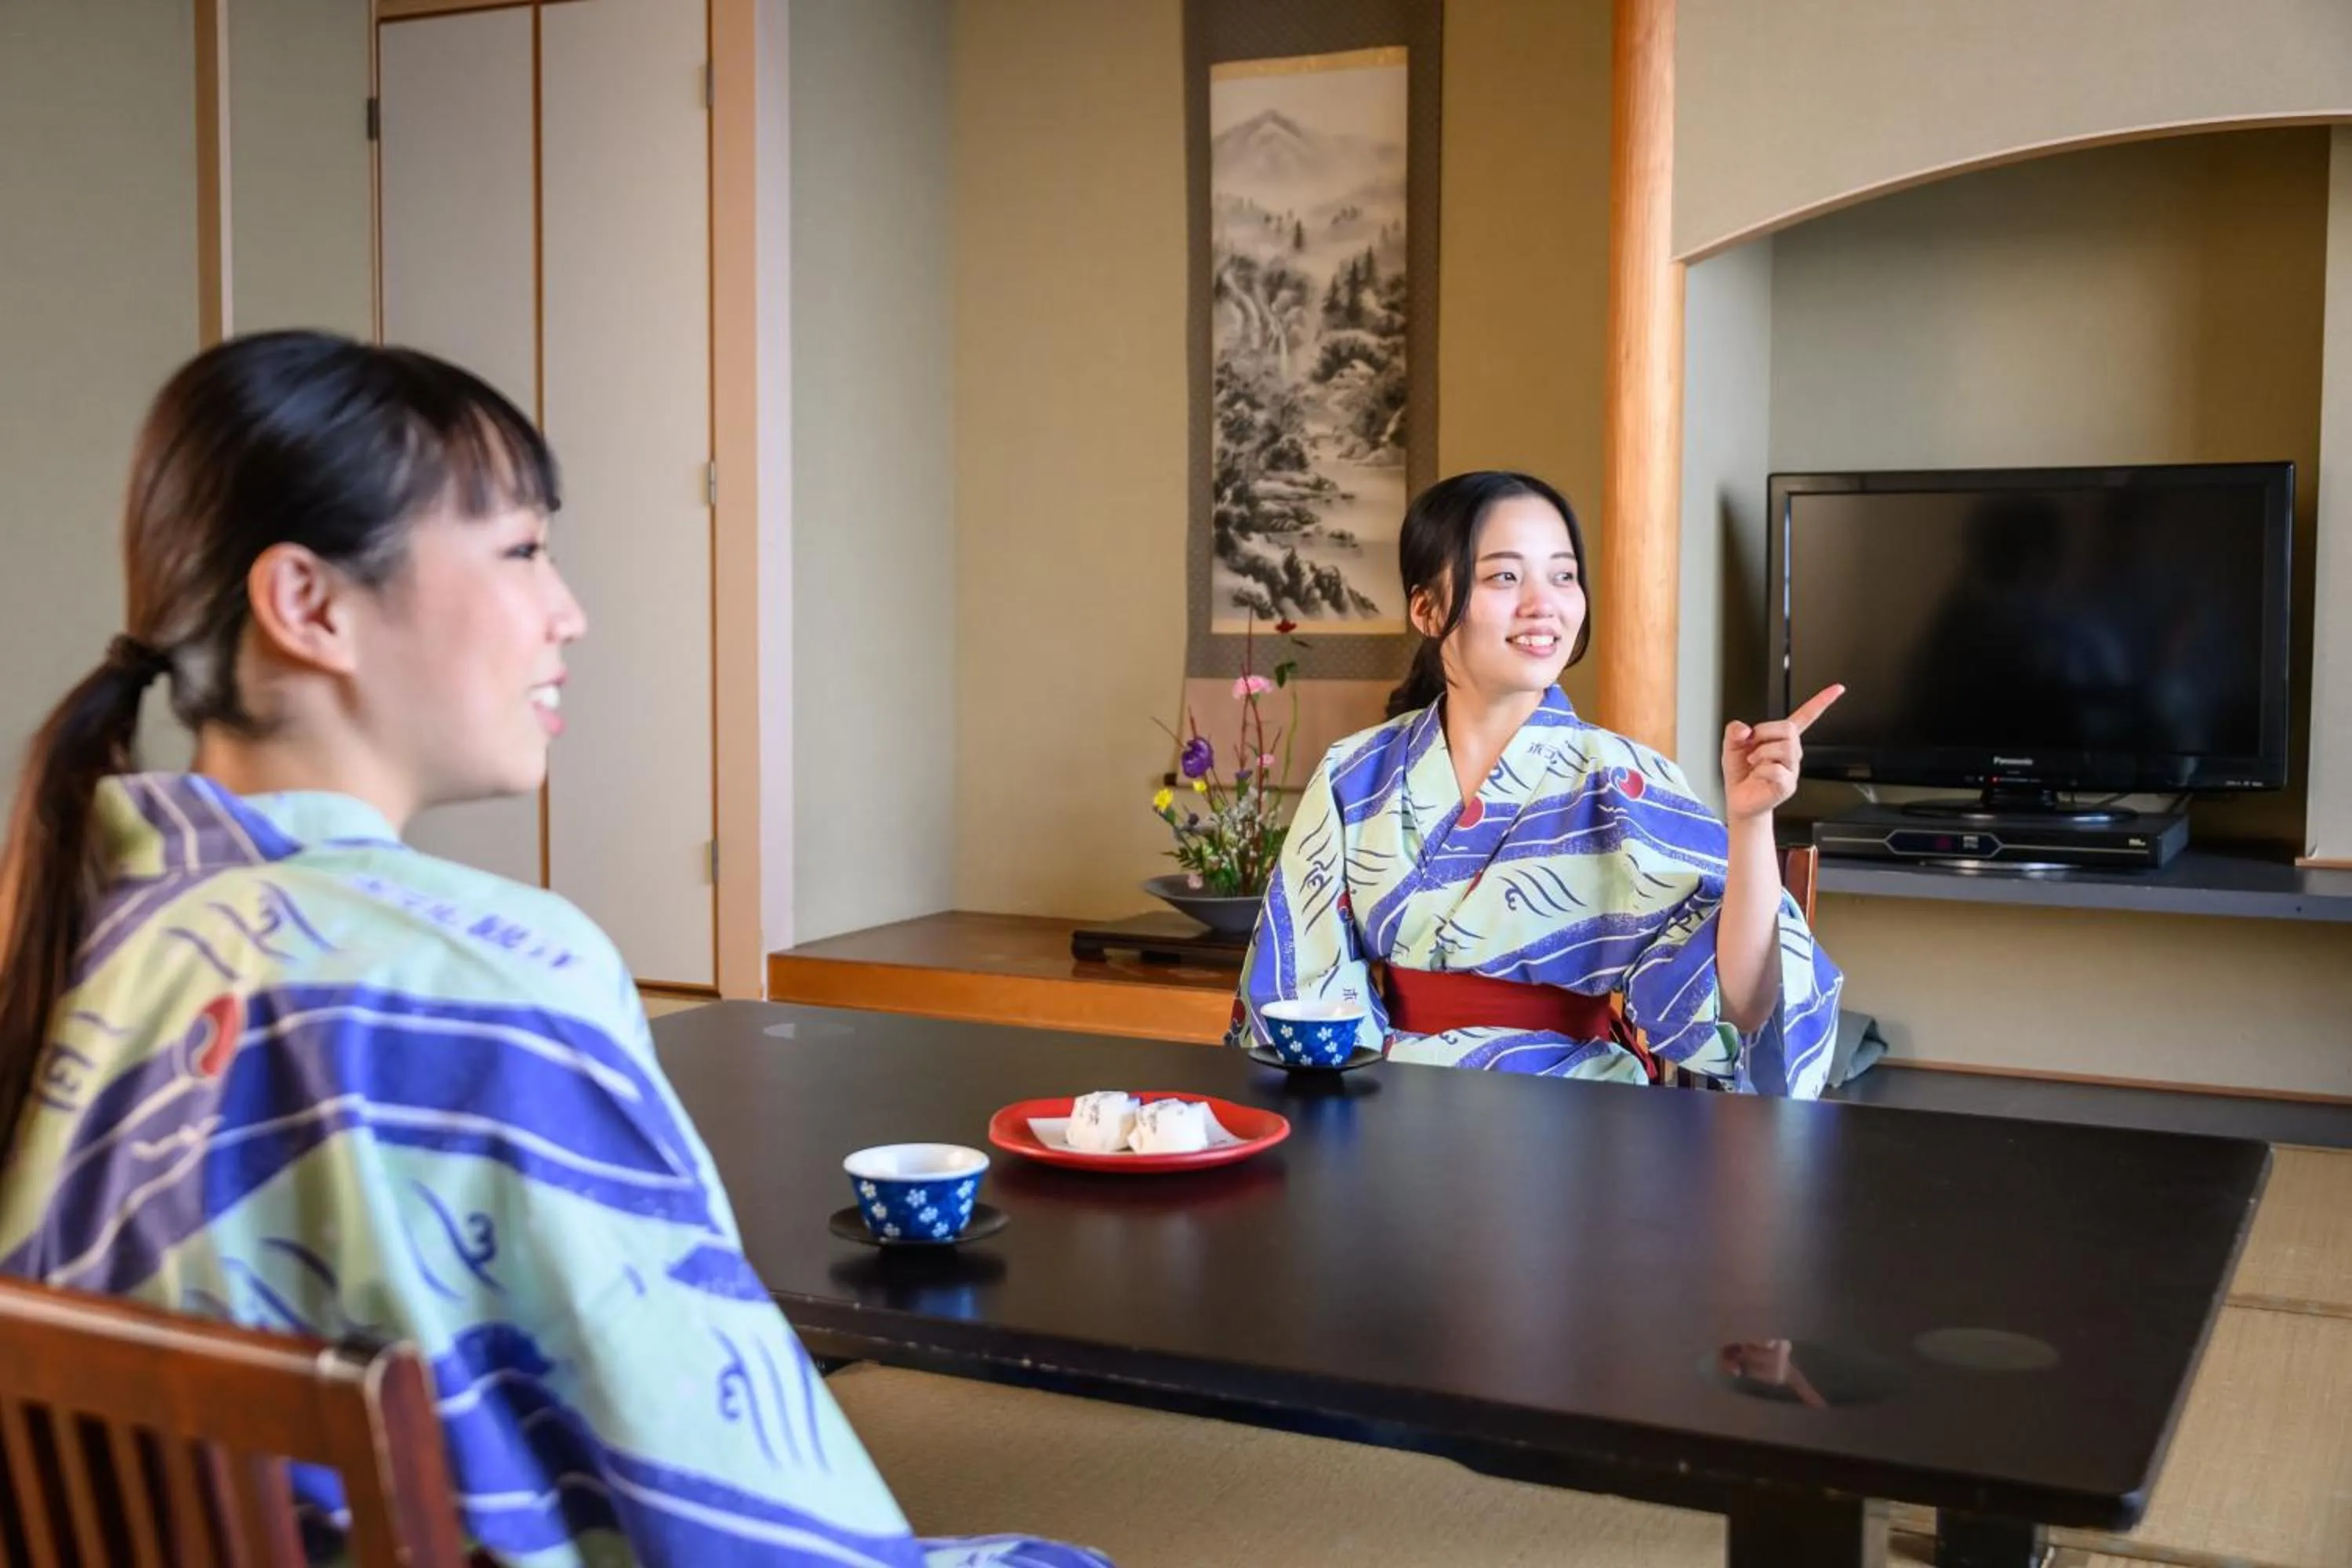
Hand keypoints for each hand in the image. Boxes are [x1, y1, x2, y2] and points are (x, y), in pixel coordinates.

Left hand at [1723, 685, 1842, 822]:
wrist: (1739, 800)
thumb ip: (1734, 731)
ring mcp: (1791, 769)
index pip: (1805, 716)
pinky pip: (1778, 770)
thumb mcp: (1731, 746)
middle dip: (1765, 732)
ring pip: (1786, 748)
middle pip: (1790, 729)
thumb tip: (1744, 729)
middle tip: (1751, 744)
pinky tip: (1759, 775)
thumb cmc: (1741, 774)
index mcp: (1780, 739)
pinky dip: (1762, 770)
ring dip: (1762, 752)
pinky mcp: (1787, 785)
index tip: (1837, 689)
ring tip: (1753, 762)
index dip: (1821, 702)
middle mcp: (1790, 752)